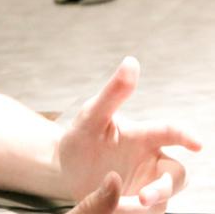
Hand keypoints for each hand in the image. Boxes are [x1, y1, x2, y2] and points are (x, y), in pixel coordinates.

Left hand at [58, 57, 201, 213]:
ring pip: (164, 198)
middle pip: (176, 174)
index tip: (197, 143)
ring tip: (126, 206)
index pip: (169, 133)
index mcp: (143, 136)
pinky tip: (117, 212)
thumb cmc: (82, 136)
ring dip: (151, 204)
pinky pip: (147, 213)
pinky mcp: (137, 204)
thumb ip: (113, 93)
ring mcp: (146, 183)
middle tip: (144, 196)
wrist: (63, 167)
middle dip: (166, 187)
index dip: (185, 136)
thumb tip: (131, 61)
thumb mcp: (92, 115)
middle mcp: (151, 161)